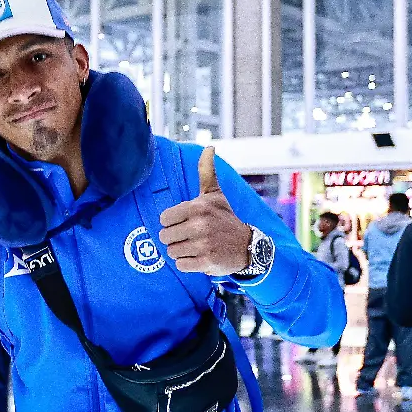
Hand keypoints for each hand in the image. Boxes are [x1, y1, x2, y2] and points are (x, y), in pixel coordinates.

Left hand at [158, 147, 252, 275]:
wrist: (247, 246)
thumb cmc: (225, 218)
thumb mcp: (215, 195)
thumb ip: (207, 172)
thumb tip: (209, 147)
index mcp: (198, 207)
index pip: (164, 219)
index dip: (172, 222)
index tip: (185, 222)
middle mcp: (200, 225)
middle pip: (165, 237)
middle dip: (175, 239)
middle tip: (190, 237)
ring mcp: (203, 244)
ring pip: (171, 252)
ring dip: (181, 252)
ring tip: (195, 247)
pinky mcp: (206, 262)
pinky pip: (181, 265)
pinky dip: (187, 263)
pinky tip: (199, 257)